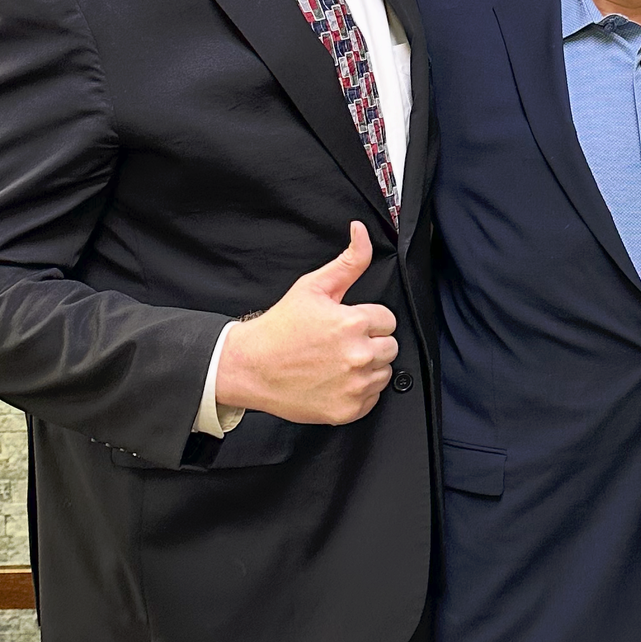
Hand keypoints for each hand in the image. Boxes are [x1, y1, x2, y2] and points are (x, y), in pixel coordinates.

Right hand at [213, 222, 399, 425]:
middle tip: (340, 343)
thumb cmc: (279, 328)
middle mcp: (358, 356)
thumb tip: (361, 231)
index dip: (367, 319)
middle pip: (390, 347)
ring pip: (384, 373)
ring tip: (336, 362)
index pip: (388, 320)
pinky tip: (335, 381)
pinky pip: (372, 398)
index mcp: (353, 323)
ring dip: (367, 367)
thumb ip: (348, 261)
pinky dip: (358, 391)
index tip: (346, 324)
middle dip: (370, 342)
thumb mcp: (312, 287)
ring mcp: (354, 386)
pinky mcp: (348, 410)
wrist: (250, 367)